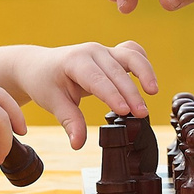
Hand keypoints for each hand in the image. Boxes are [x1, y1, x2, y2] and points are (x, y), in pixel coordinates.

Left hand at [11, 41, 158, 146]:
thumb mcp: (53, 103)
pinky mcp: (112, 53)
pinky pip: (133, 52)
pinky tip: (149, 80)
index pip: (97, 79)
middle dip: (131, 93)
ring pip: (131, 56)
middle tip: (141, 114)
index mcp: (75, 62)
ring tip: (153, 92)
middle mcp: (92, 52)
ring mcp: (104, 50)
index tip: (125, 112)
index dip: (112, 95)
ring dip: (145, 73)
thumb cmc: (46, 83)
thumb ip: (70, 122)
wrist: (40, 66)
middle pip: (117, 71)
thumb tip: (78, 144)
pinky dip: (143, 63)